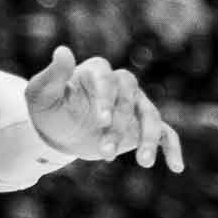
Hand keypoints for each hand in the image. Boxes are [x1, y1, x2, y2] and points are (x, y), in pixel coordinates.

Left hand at [25, 46, 182, 172]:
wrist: (58, 131)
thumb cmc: (48, 108)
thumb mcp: (42, 92)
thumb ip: (53, 74)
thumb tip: (62, 50)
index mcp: (96, 72)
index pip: (108, 80)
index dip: (107, 100)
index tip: (101, 121)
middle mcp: (121, 86)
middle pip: (130, 100)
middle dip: (120, 127)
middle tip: (105, 154)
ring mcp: (135, 106)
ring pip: (151, 117)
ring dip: (148, 139)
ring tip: (144, 163)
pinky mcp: (142, 128)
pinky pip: (166, 134)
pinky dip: (172, 148)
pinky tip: (176, 167)